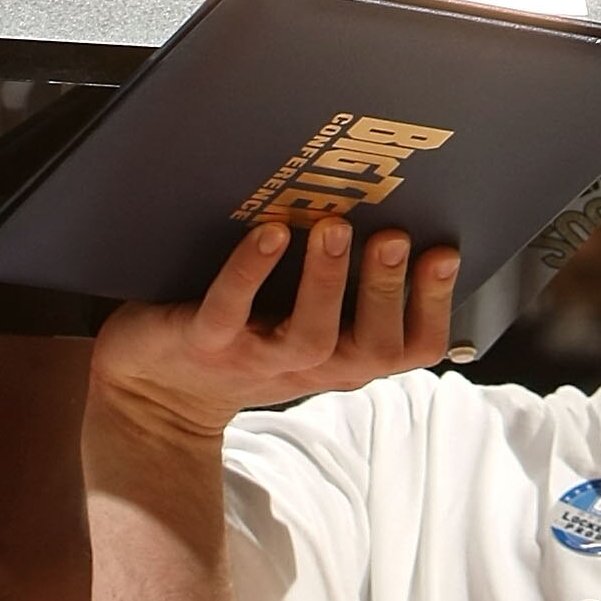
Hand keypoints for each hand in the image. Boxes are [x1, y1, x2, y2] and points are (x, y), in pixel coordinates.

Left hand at [88, 218, 457, 450]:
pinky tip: (266, 235)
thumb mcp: (303, 323)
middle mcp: (308, 364)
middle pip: (369, 345)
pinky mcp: (203, 344)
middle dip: (386, 288)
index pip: (409, 347)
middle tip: (395, 235)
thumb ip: (345, 288)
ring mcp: (255, 359)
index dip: (433, 305)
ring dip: (325, 280)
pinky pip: (229, 311)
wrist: (154, 390)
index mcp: (342, 357)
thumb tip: (393, 209)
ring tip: (334, 227)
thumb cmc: (241, 341)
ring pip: (308, 335)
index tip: (445, 251)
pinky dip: (249, 273)